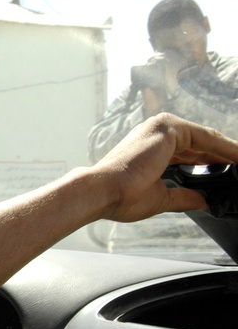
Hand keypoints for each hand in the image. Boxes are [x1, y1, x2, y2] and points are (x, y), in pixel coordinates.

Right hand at [92, 113, 237, 222]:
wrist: (103, 192)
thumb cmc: (120, 196)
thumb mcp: (161, 197)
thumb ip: (185, 196)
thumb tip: (204, 201)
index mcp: (152, 147)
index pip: (191, 153)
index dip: (213, 164)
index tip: (230, 173)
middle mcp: (157, 132)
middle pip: (202, 144)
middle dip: (224, 158)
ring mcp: (162, 127)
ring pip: (207, 140)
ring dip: (229, 153)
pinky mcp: (169, 129)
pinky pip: (207, 139)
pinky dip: (226, 149)